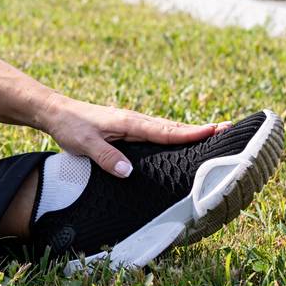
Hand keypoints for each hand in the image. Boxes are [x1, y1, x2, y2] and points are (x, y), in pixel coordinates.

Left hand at [35, 93, 228, 178]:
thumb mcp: (84, 144)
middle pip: (174, 127)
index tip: (217, 131)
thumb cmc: (70, 127)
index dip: (191, 133)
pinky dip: (175, 135)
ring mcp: (133, 124)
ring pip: (168, 129)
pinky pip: (158, 133)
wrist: (55, 112)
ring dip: (191, 131)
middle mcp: (135, 121)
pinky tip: (183, 142)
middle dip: (202, 130)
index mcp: (129, 123)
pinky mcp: (128, 129)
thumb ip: (106, 157)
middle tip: (230, 129)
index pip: (166, 130)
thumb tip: (128, 172)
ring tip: (218, 134)